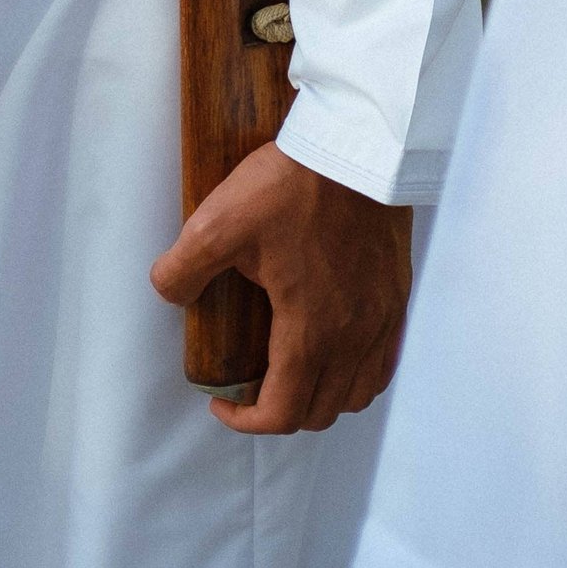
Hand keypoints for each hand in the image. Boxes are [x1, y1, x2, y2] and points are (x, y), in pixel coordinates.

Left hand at [150, 144, 412, 434]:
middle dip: (279, 413)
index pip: (282, 414)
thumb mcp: (219, 224)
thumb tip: (168, 293)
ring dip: (323, 397)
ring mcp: (381, 318)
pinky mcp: (398, 294)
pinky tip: (339, 349)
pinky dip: (359, 373)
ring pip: (358, 393)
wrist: (355, 145)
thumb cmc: (291, 187)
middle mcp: (353, 338)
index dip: (245, 422)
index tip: (221, 402)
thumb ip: (182, 269)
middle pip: (320, 412)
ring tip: (294, 371)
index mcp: (309, 333)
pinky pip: (385, 360)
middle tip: (251, 386)